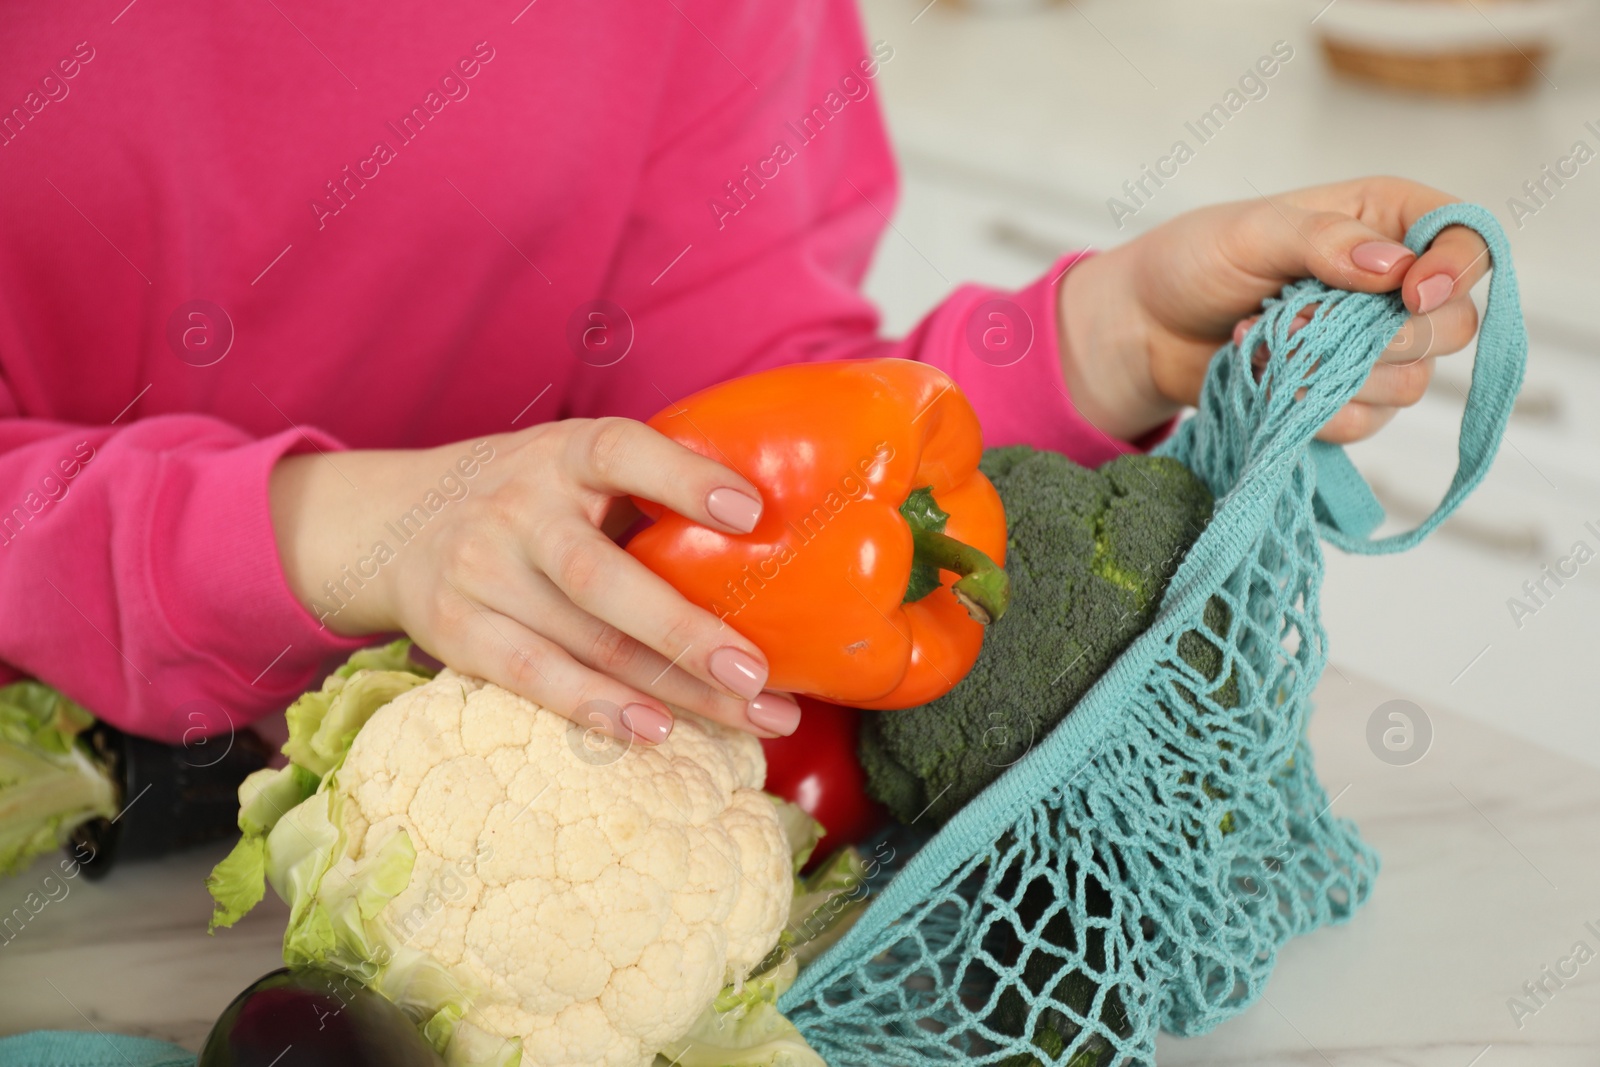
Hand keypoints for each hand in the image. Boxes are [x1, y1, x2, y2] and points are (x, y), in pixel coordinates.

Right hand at [268, 418, 803, 744]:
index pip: (621, 451)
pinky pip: (532, 676)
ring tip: (748, 718)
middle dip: (685, 629)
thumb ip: (646, 491)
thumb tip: (776, 540)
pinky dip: (596, 706)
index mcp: (562, 455)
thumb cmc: (529, 497)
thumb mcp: (573, 466)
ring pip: (583, 640)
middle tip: (760, 673)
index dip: (684, 478)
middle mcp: (517, 509)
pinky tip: (656, 730)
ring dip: (671, 687)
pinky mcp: (457, 630)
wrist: (394, 520)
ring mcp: (481, 572)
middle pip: (601, 576)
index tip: (751, 513)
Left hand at [1058, 177, 1490, 443]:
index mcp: (1388, 220)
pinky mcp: (1345, 399)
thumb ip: (1324, 241)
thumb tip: (1394, 268)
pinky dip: (1309, 408)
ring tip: (1264, 341)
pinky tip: (1265, 376)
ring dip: (1329, 372)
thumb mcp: (1253, 233)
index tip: (1412, 294)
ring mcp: (1374, 348)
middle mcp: (1395, 284)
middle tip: (1300, 321)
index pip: (1468, 241)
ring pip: (1409, 383)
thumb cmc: (1196, 262)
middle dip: (1380, 335)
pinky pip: (1362, 423)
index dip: (1458, 270)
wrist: (1147, 328)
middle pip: (1453, 325)